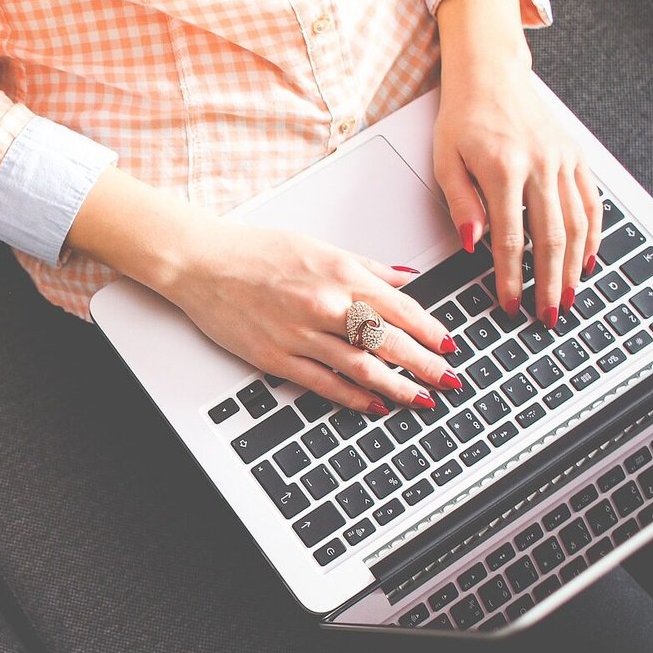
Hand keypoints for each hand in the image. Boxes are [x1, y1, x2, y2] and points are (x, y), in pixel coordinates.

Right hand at [155, 219, 459, 414]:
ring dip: (398, 387)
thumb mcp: (318, 247)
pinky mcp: (277, 358)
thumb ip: (366, 267)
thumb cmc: (255, 251)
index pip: (401, 308)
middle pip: (390, 342)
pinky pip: (325, 383)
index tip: (450, 346)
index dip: (431, 331)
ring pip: (363, 367)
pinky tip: (375, 405)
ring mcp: (301, 334)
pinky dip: (355, 397)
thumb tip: (405, 279)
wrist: (202, 263)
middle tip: (450, 381)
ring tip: (422, 399)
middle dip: (426, 365)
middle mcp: (325, 305)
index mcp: (339, 274)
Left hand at [434, 0, 602, 327]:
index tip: (509, 304)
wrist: (491, 73)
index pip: (510, 238)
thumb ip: (461, 203)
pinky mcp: (576, 156)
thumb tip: (473, 244)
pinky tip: (587, 260)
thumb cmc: (463, 117)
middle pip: (551, 238)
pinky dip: (593, 235)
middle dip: (550, 283)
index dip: (511, 277)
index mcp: (504, 169)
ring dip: (575, 267)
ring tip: (569, 297)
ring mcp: (563, 160)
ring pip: (577, 224)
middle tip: (548, 315)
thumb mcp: (445, 160)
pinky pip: (591, 202)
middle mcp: (540, 165)